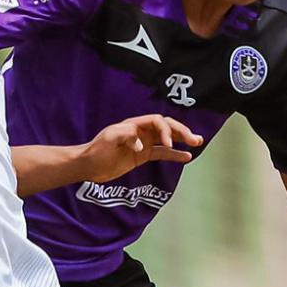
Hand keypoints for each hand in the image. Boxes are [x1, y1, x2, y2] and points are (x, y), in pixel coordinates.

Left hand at [82, 115, 202, 182]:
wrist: (88, 165)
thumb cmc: (96, 150)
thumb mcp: (109, 139)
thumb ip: (125, 136)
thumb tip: (141, 144)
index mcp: (134, 124)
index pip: (158, 121)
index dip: (166, 130)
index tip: (168, 144)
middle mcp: (142, 131)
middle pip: (167, 127)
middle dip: (182, 131)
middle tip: (195, 139)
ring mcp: (144, 143)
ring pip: (168, 138)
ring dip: (182, 139)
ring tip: (198, 142)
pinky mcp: (143, 156)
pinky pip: (162, 153)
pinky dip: (174, 155)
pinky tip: (187, 157)